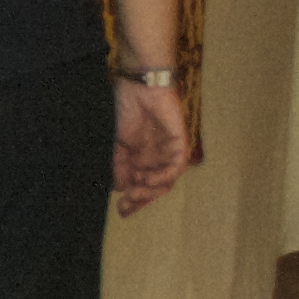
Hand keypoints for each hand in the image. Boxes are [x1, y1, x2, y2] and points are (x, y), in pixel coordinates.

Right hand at [113, 79, 190, 214]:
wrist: (139, 87)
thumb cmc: (128, 109)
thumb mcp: (118, 142)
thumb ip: (119, 166)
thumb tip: (119, 188)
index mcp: (143, 159)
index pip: (141, 186)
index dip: (133, 200)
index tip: (120, 210)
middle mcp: (157, 159)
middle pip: (154, 188)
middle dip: (141, 200)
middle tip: (126, 206)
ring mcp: (169, 153)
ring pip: (166, 182)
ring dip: (151, 191)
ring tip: (134, 193)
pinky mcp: (180, 144)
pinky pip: (176, 167)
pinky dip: (163, 176)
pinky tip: (149, 179)